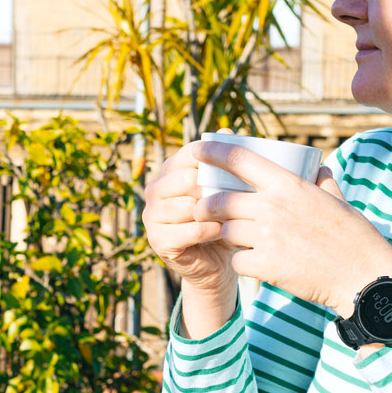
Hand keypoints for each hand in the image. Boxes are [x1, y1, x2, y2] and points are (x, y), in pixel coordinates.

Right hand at [142, 141, 235, 296]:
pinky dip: (211, 231)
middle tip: (237, 198)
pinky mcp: (158, 241)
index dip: (215, 160)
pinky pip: (190, 230)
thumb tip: (228, 130)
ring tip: (230, 217)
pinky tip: (222, 232)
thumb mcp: (227, 188)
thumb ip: (225, 161)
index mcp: (168, 170)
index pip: (189, 153)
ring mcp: (152, 215)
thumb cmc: (223, 219)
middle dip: (215, 189)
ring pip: (188, 205)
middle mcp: (155, 189)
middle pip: (188, 178)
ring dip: (214, 212)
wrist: (218, 262)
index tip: (239, 169)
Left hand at [194, 140, 391, 315]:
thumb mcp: (339, 201)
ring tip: (239, 241)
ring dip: (228, 236)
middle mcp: (273, 208)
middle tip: (204, 211)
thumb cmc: (354, 237)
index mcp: (289, 186)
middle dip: (206, 206)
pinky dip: (242, 264)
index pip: (240, 159)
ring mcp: (268, 238)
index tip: (198, 148)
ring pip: (226, 232)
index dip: (213, 152)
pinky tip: (255, 265)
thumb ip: (324, 182)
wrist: (363, 275)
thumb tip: (320, 168)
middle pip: (220, 201)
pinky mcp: (266, 266)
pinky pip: (237, 262)